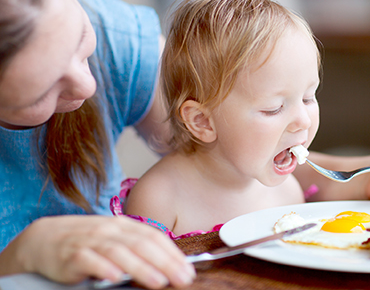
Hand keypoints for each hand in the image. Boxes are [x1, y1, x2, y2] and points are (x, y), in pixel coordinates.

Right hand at [0, 215, 194, 288]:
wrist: (44, 238)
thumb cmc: (86, 241)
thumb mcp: (114, 239)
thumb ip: (136, 248)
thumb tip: (166, 265)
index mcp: (123, 225)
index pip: (154, 236)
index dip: (172, 253)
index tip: (188, 270)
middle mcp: (109, 230)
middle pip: (142, 244)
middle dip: (165, 262)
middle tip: (182, 278)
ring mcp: (91, 240)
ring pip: (120, 252)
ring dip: (141, 267)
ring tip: (158, 281)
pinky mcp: (71, 255)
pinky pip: (89, 260)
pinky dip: (103, 268)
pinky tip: (116, 278)